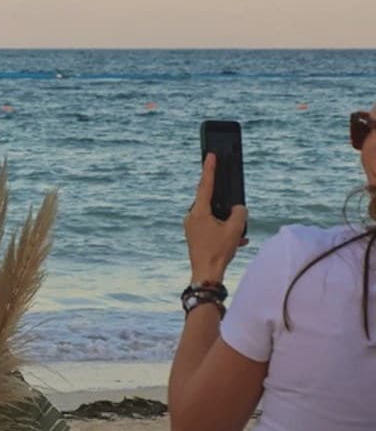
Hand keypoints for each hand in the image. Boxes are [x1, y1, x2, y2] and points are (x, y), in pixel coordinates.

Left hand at [184, 153, 248, 284]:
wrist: (206, 275)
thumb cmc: (218, 251)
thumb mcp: (234, 229)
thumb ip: (239, 213)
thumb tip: (238, 208)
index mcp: (199, 212)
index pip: (205, 185)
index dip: (209, 169)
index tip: (210, 155)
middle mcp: (192, 217)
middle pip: (211, 203)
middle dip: (225, 206)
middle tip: (232, 206)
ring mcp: (192, 228)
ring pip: (214, 218)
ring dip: (227, 223)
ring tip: (239, 234)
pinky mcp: (195, 237)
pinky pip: (212, 228)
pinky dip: (224, 232)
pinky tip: (237, 241)